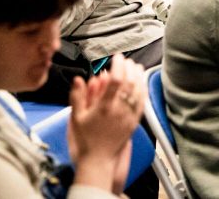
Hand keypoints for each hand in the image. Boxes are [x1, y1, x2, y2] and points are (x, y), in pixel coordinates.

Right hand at [68, 54, 144, 193]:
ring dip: (138, 76)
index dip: (118, 65)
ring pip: (138, 91)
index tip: (116, 58)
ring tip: (135, 66)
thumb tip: (78, 79)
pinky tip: (141, 82)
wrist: (99, 161)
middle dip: (129, 67)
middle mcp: (119, 111)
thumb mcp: (76, 118)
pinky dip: (143, 89)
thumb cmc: (86, 141)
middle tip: (125, 60)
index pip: (116, 80)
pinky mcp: (134, 122)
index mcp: (104, 108)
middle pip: (130, 82)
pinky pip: (142, 103)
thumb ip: (77, 97)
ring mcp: (129, 116)